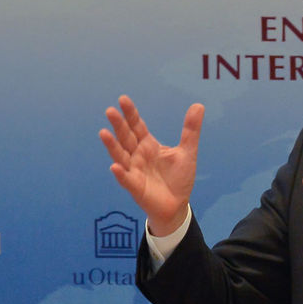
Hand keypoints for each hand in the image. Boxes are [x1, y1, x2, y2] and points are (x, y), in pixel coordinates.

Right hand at [99, 96, 202, 234]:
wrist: (177, 204)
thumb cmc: (178, 178)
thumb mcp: (187, 151)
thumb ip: (190, 130)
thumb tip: (198, 105)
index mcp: (148, 145)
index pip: (137, 126)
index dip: (131, 114)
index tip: (123, 99)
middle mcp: (137, 155)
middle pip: (126, 137)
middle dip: (119, 125)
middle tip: (110, 111)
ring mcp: (134, 171)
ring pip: (121, 156)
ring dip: (112, 145)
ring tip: (103, 133)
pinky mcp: (135, 187)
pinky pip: (126, 179)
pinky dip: (120, 174)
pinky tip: (115, 167)